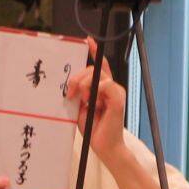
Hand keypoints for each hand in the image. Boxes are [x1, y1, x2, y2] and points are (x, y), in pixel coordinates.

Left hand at [61, 45, 127, 159]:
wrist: (104, 147)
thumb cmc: (93, 129)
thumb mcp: (80, 108)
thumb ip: (79, 94)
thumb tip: (71, 84)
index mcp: (102, 89)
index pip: (100, 66)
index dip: (94, 52)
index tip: (87, 41)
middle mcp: (111, 88)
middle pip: (94, 70)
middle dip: (78, 77)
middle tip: (69, 92)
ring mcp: (116, 92)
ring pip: (98, 75)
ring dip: (84, 84)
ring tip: (81, 99)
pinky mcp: (119, 99)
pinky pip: (106, 84)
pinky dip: (96, 90)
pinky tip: (90, 101)